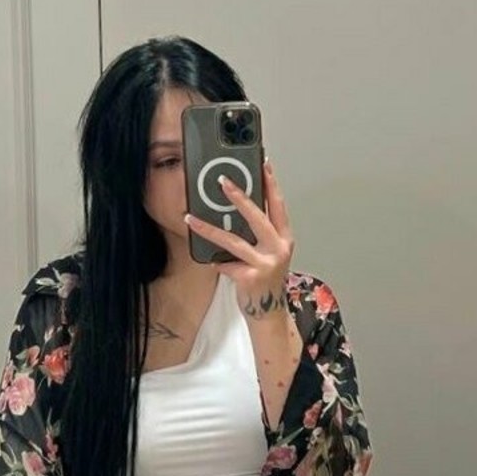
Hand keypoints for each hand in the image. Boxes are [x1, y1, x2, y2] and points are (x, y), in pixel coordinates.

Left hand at [185, 158, 294, 314]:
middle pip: (258, 216)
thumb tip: (238, 208)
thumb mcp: (269, 252)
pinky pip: (225, 263)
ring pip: (233, 240)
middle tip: (223, 181)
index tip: (263, 163)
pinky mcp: (250, 277)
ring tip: (191, 219)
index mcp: (285, 238)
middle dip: (239, 197)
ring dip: (209, 228)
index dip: (271, 183)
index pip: (278, 205)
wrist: (268, 312)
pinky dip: (216, 261)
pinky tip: (209, 260)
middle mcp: (278, 248)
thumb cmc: (265, 279)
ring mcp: (265, 263)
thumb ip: (259, 233)